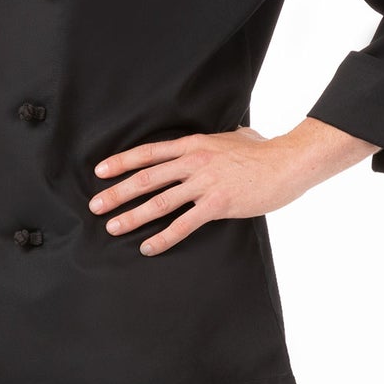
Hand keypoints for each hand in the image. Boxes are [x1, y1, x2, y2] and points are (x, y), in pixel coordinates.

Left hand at [88, 123, 367, 256]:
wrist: (287, 163)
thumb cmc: (264, 151)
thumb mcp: (235, 136)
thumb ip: (219, 139)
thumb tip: (225, 136)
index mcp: (194, 144)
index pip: (149, 153)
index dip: (122, 162)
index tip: (100, 172)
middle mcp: (194, 162)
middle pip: (146, 178)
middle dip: (117, 193)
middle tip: (96, 206)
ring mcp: (205, 183)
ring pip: (160, 202)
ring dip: (133, 216)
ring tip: (113, 228)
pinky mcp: (218, 204)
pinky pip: (184, 224)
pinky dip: (163, 237)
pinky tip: (148, 247)